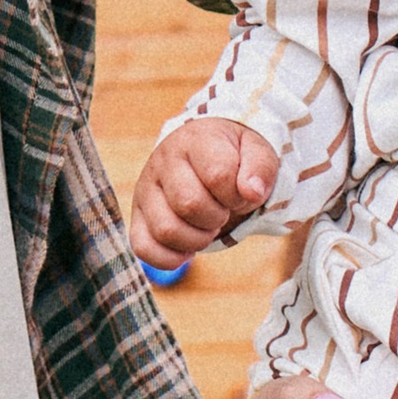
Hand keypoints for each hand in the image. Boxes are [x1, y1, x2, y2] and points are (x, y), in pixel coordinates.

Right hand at [132, 118, 278, 263]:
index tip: (240, 193)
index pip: (219, 176)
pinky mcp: (137, 215)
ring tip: (206, 226)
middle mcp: (163, 160)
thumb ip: (260, 168)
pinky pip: (143, 247)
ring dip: (196, 240)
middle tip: (223, 210)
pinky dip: (170, 258)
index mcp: (196, 139)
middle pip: (189, 204)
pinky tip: (188, 247)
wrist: (203, 153)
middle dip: (217, 218)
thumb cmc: (233, 156)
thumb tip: (251, 192)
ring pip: (165, 230)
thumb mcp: (256, 151)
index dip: (238, 195)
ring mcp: (146, 188)